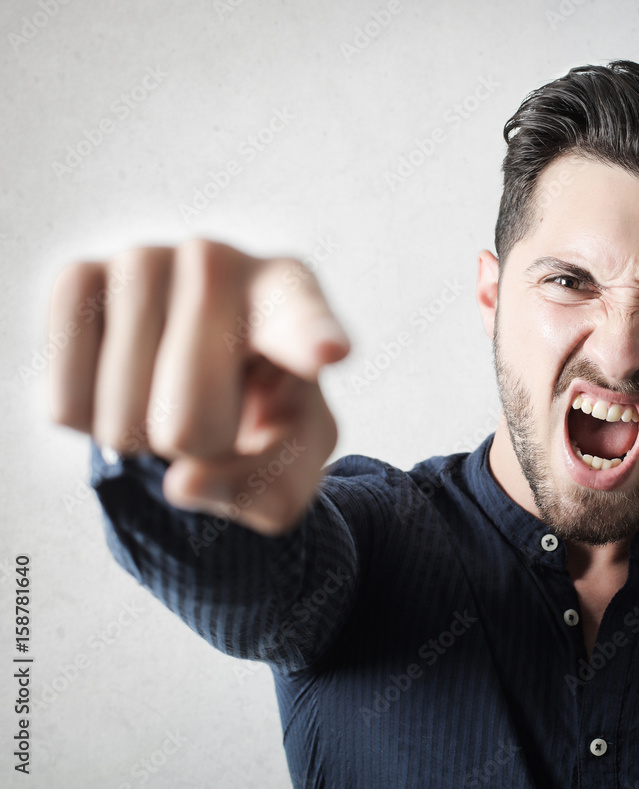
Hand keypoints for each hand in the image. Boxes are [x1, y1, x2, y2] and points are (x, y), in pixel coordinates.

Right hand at [49, 239, 349, 534]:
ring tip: (167, 388)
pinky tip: (121, 379)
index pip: (302, 321)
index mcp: (294, 298)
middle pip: (190, 424)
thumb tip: (183, 483)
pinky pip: (66, 403)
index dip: (311, 339)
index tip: (327, 352)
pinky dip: (89, 421)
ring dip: (142, 438)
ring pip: (122, 422)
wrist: (200, 366)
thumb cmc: (261, 409)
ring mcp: (144, 259)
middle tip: (214, 408)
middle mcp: (219, 261)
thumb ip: (264, 489)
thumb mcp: (291, 461)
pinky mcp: (77, 278)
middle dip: (198, 448)